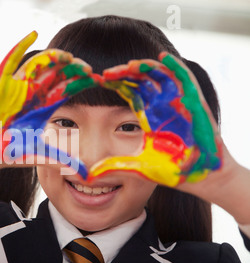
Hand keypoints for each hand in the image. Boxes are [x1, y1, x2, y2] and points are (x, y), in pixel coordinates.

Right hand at [0, 31, 100, 172]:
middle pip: (55, 73)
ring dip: (53, 57)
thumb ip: (54, 160)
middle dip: (72, 68)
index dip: (81, 83)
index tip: (97, 80)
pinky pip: (9, 61)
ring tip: (67, 56)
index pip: (65, 89)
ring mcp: (15, 87)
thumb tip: (80, 172)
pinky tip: (32, 35)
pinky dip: (20, 46)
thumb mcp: (31, 155)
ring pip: (37, 65)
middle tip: (86, 69)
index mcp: (41, 108)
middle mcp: (31, 94)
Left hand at [89, 52, 222, 186]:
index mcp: (147, 114)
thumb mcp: (137, 167)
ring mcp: (177, 101)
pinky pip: (185, 78)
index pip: (129, 91)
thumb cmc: (172, 170)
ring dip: (144, 67)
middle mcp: (160, 103)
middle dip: (123, 73)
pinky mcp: (193, 102)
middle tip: (106, 74)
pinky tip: (163, 58)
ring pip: (159, 74)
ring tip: (128, 66)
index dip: (115, 83)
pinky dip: (175, 66)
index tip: (98, 80)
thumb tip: (90, 176)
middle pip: (139, 79)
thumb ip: (115, 167)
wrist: (200, 176)